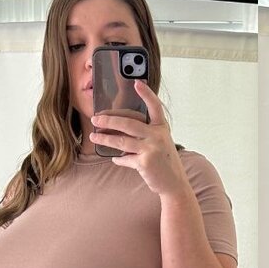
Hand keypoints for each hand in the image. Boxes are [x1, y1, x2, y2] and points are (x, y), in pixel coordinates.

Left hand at [89, 79, 188, 196]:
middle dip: (109, 120)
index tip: (137, 83)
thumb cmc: (165, 162)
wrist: (174, 184)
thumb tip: (121, 129)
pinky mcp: (145, 162)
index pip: (155, 106)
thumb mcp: (161, 143)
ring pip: (122, 141)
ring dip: (105, 138)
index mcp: (162, 128)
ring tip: (94, 136)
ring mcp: (151, 148)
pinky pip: (125, 158)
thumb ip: (146, 134)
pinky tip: (114, 158)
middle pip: (128, 123)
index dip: (146, 94)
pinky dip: (118, 159)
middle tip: (96, 119)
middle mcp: (157, 136)